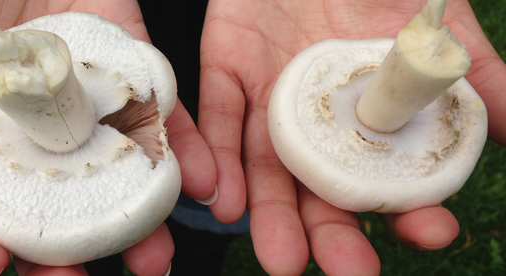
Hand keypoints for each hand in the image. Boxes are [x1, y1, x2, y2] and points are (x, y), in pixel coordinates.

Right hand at [0, 1, 215, 274]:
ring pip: (116, 180)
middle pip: (52, 211)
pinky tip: (203, 187)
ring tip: (152, 259)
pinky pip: (165, 123)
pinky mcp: (136, 81)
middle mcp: (40, 132)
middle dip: (61, 255)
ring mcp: (91, 109)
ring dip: (137, 225)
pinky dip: (184, 155)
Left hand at [199, 0, 505, 274]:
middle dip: (335, 233)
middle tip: (351, 271)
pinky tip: (229, 205)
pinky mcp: (229, 72)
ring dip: (273, 216)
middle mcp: (318, 121)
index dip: (410, 208)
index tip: (430, 231)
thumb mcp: (439, 26)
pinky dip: (223, 160)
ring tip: (283, 260)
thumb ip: (479, 78)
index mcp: (369, 119)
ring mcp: (271, 100)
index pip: (387, 176)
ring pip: (268, 169)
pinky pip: (222, 120)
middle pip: (323, 188)